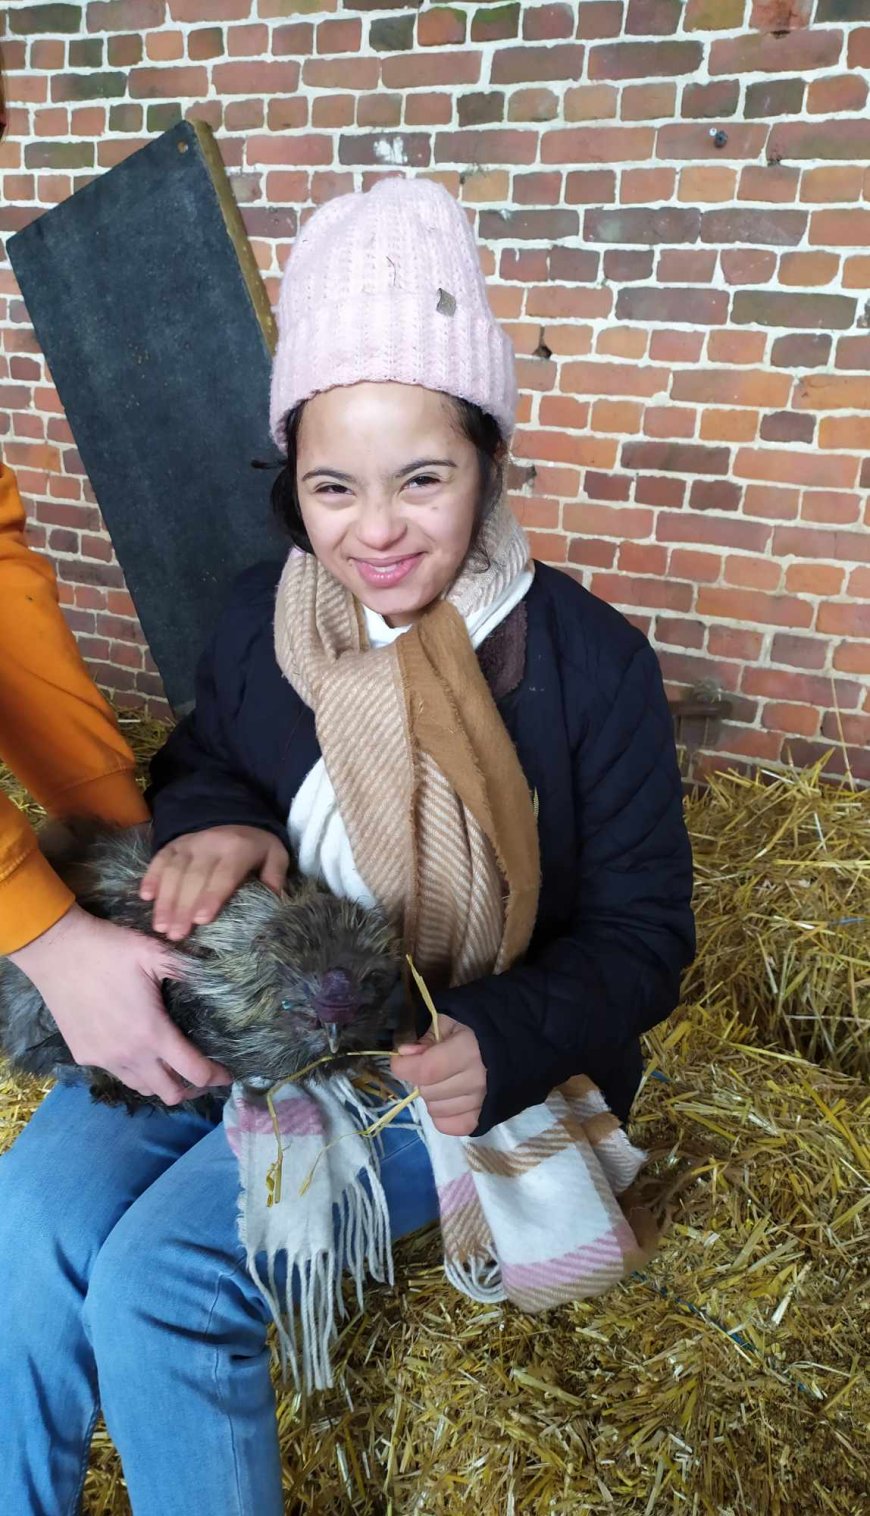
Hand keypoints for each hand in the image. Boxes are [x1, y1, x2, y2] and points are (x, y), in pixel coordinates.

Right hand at [9, 904, 230, 1104]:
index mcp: (152, 1032)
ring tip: (170, 1065)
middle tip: (200, 1072)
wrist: (56, 949)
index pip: (193, 1072)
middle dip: (191, 1088)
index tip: (226, 1074)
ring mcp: (103, 1058)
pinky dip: (133, 1070)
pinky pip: (116, 1073)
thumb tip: (221, 978)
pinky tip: (137, 1050)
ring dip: (160, 1082)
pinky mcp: (83, 1055)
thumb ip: (189, 970)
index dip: (215, 1077)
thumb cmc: (110, 948)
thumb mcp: (156, 953)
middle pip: (169, 1094)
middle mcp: (129, 1055)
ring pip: (141, 1087)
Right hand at [139, 824, 289, 940]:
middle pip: (194, 877)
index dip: (212, 897)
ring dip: (165, 899)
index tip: (201, 920)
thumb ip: (275, 877)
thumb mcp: (275, 856)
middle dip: (183, 907)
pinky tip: (145, 897)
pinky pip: (159, 859)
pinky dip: (151, 877)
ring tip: (161, 926)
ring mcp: (189, 842)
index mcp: (238, 848)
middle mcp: (210, 843)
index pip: (224, 874)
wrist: (237, 816)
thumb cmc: (256, 846)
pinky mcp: (174, 844)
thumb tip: (273, 901)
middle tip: (176, 934)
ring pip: (173, 871)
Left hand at [391, 1013, 486, 1136]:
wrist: (522, 1045)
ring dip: (432, 1096)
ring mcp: (482, 1102)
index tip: (401, 1058)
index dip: (404, 1066)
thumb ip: (428, 1036)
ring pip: (436, 1110)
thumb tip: (405, 1053)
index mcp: (468, 1051)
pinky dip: (443, 1115)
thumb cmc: (482, 1028)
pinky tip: (449, 1099)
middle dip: (420, 1078)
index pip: (425, 1070)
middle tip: (430, 1064)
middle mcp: (477, 1080)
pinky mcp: (485, 1118)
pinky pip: (451, 1126)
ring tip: (444, 1080)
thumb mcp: (452, 1020)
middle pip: (427, 1091)